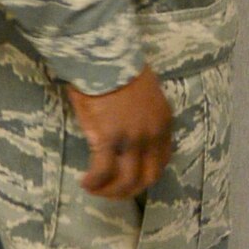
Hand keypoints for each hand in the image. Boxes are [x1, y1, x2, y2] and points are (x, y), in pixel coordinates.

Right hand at [65, 65, 172, 199]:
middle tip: (111, 190)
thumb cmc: (122, 69)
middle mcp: (152, 134)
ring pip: (126, 181)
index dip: (146, 175)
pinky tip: (85, 181)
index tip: (130, 177)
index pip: (162, 161)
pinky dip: (93, 183)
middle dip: (129, 190)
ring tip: (94, 188)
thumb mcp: (147, 94)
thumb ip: (145, 117)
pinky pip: (102, 173)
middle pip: (147, 177)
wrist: (106, 58)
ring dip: (109, 191)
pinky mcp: (108, 139)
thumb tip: (132, 134)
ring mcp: (132, 139)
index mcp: (163, 122)